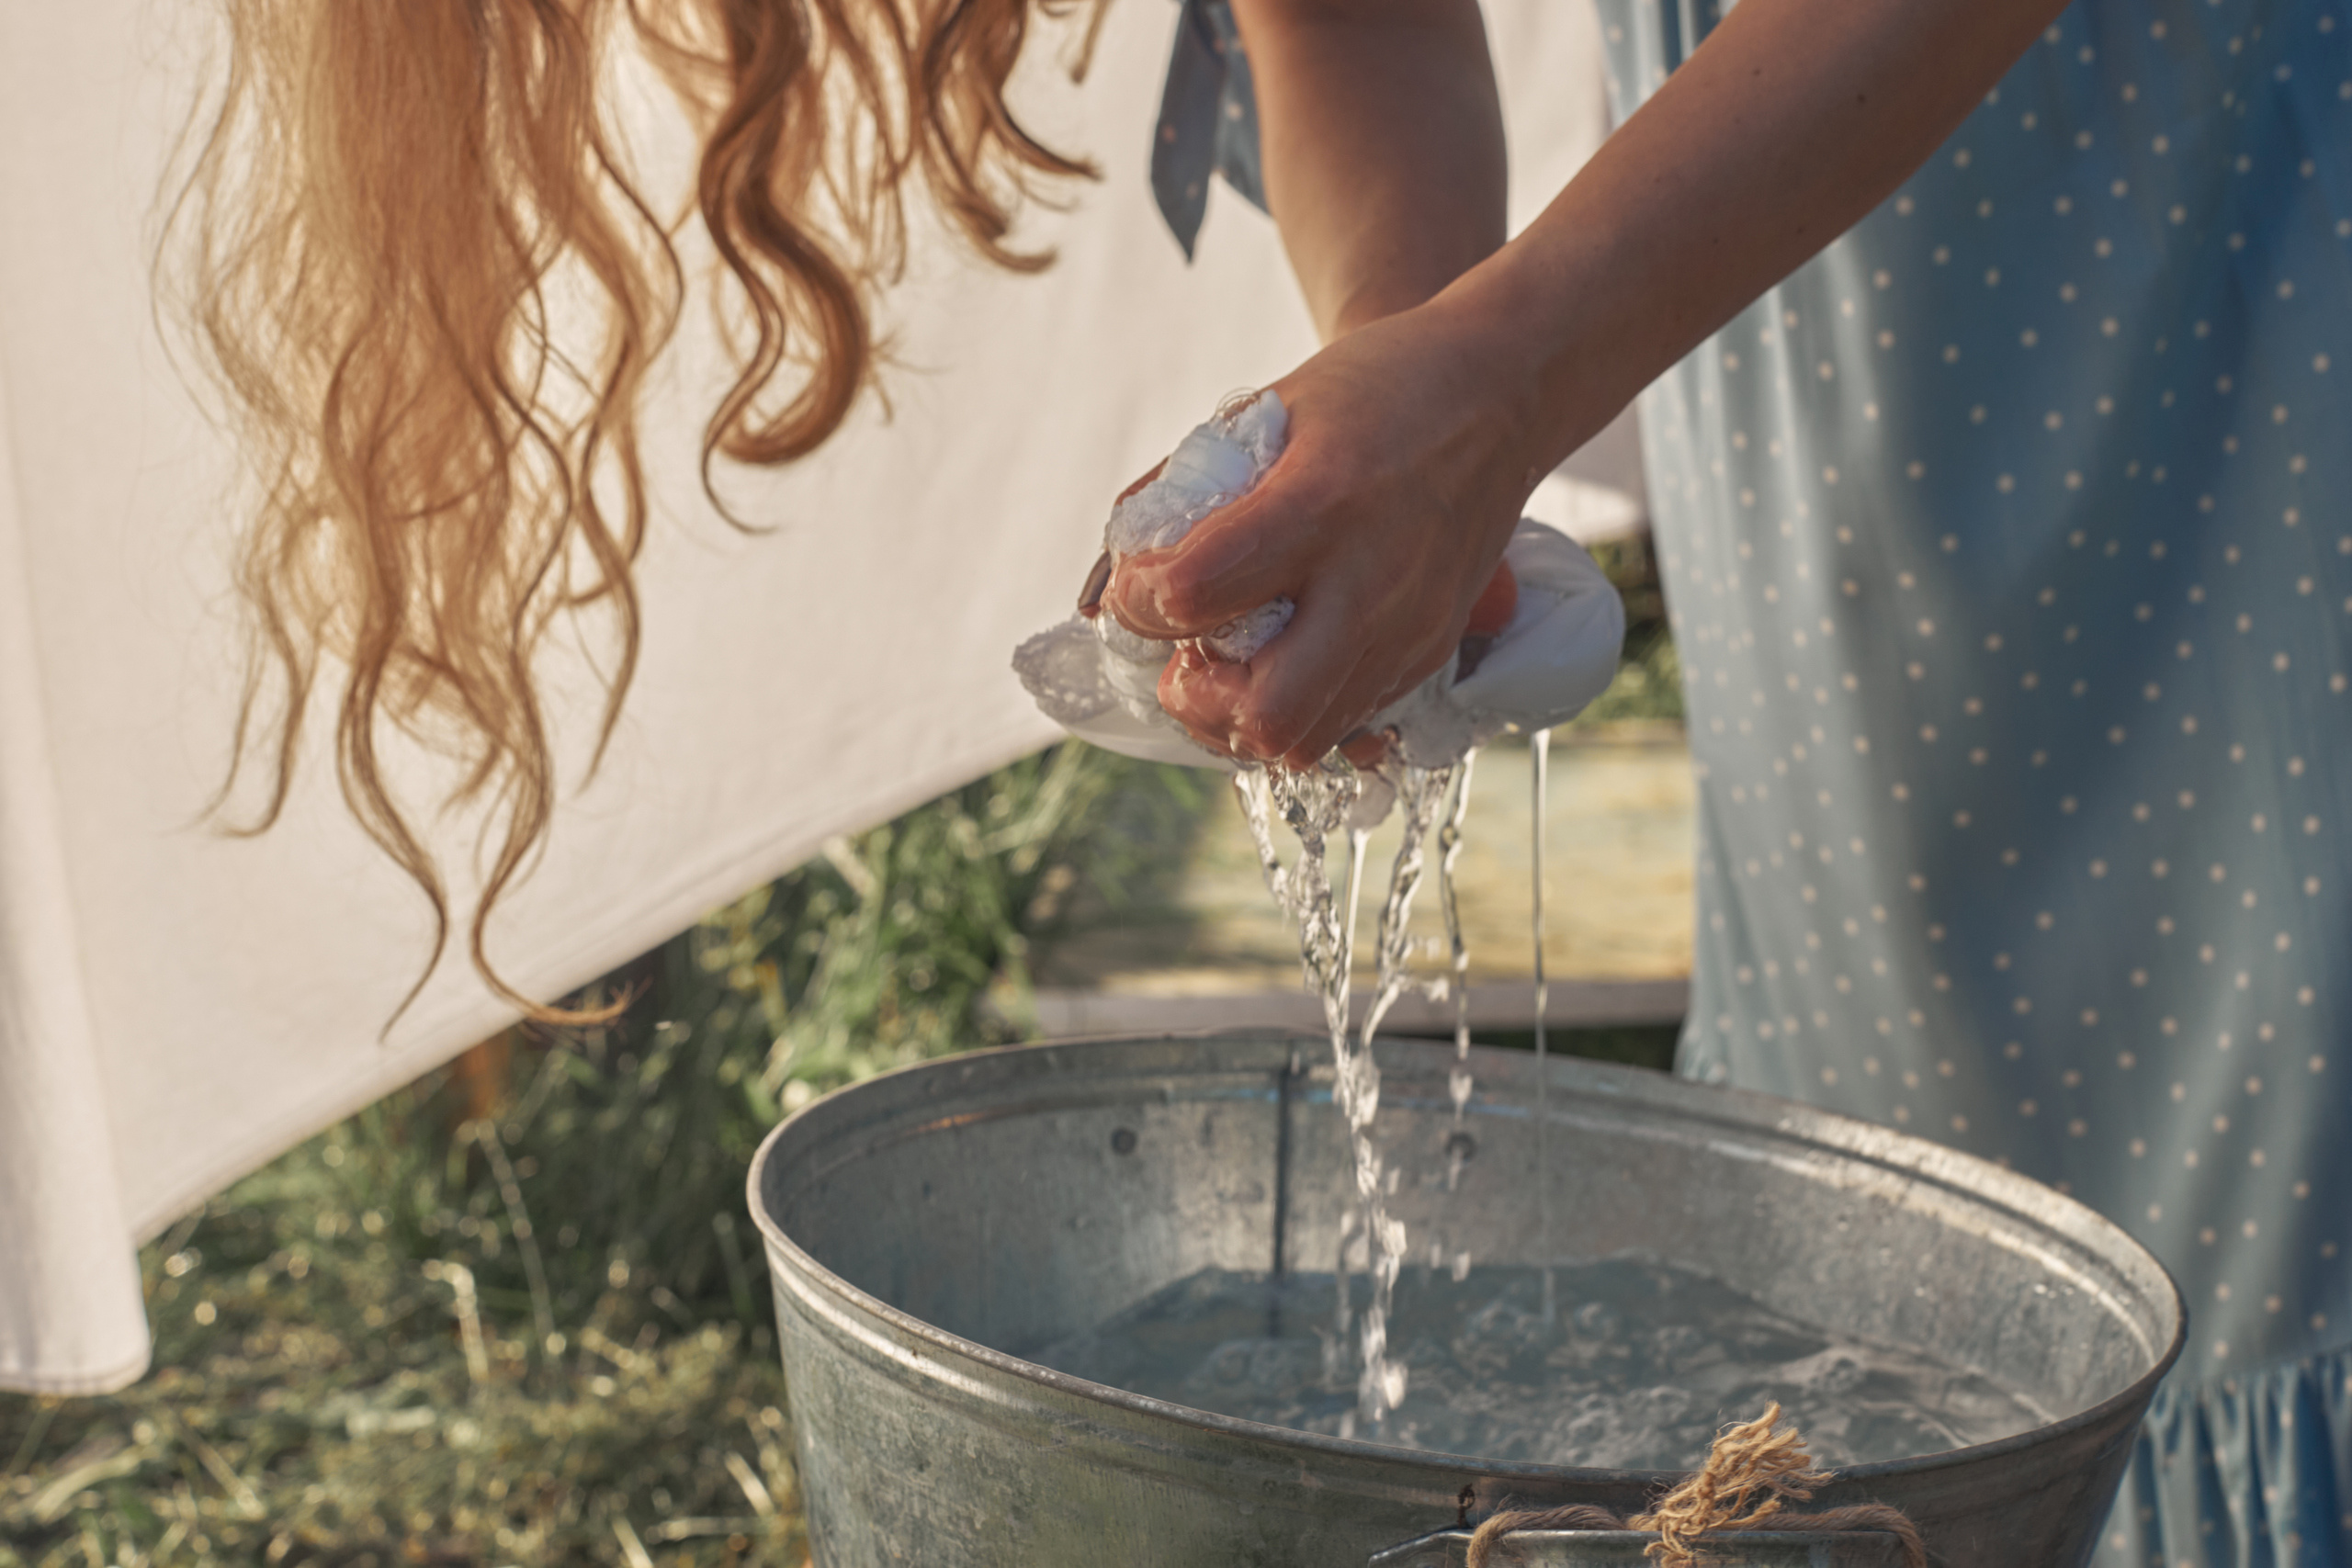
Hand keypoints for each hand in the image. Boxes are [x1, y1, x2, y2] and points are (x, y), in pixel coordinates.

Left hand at [1105, 296, 1537, 769]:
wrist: (1503, 392)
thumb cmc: (1377, 387)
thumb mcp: (1268, 408)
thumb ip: (1186, 486)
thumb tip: (1115, 571)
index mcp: (1320, 501)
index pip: (1194, 592)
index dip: (1140, 602)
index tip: (1140, 582)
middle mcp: (1370, 579)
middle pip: (1265, 711)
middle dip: (1196, 700)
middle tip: (1182, 657)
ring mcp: (1409, 626)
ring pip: (1307, 741)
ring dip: (1243, 721)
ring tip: (1224, 668)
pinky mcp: (1431, 650)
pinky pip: (1349, 725)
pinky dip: (1297, 713)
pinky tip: (1278, 665)